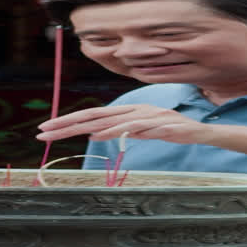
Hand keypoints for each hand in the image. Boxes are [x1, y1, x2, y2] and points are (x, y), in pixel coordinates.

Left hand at [38, 105, 214, 144]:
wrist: (200, 132)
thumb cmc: (167, 130)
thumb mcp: (137, 131)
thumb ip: (117, 131)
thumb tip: (94, 134)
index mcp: (126, 112)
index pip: (91, 115)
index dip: (67, 121)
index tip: (46, 129)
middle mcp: (135, 111)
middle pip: (97, 117)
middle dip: (69, 124)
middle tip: (46, 132)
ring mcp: (150, 117)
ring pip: (118, 122)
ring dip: (96, 128)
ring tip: (78, 135)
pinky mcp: (165, 127)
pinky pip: (144, 129)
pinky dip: (128, 132)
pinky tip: (116, 135)